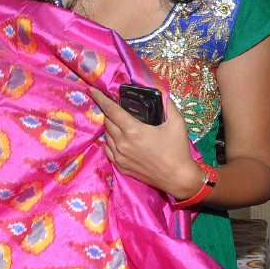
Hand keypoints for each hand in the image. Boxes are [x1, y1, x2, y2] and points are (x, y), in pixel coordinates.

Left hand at [88, 86, 203, 200]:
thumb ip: (167, 104)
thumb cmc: (178, 149)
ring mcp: (120, 157)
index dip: (101, 98)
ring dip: (111, 127)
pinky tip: (119, 139)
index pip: (111, 110)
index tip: (92, 91)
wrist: (177, 178)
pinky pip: (108, 150)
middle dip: (110, 112)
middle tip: (119, 109)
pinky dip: (111, 142)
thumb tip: (160, 92)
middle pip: (107, 121)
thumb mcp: (177, 122)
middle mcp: (122, 143)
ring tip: (122, 124)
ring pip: (106, 136)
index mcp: (133, 130)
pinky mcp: (120, 167)